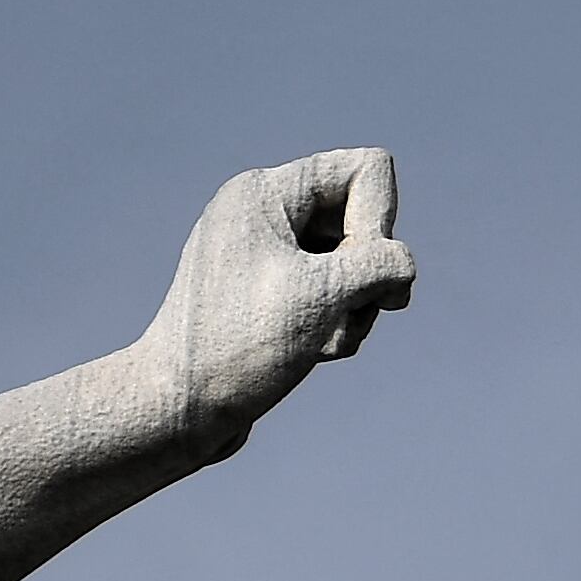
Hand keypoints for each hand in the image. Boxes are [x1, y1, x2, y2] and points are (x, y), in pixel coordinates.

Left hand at [144, 151, 416, 455]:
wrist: (178, 411)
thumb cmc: (239, 348)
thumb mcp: (323, 297)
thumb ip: (381, 264)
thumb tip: (402, 266)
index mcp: (263, 192)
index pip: (365, 169)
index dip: (380, 220)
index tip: (356, 272)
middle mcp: (261, 213)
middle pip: (361, 217)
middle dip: (368, 272)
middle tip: (346, 314)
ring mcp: (263, 253)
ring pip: (352, 260)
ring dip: (357, 305)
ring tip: (329, 342)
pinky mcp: (268, 293)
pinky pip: (330, 291)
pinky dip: (338, 321)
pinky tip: (318, 352)